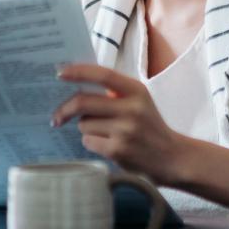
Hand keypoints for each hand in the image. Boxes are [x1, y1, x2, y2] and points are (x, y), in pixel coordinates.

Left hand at [52, 64, 190, 185]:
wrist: (171, 157)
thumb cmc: (150, 127)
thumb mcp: (139, 102)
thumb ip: (114, 93)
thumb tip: (76, 86)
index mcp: (136, 91)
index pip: (102, 75)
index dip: (78, 72)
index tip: (59, 73)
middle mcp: (131, 109)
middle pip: (83, 102)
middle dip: (64, 109)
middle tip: (57, 116)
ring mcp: (124, 130)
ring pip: (83, 125)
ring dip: (86, 129)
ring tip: (104, 133)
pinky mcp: (117, 150)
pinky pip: (88, 142)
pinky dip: (92, 143)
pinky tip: (108, 145)